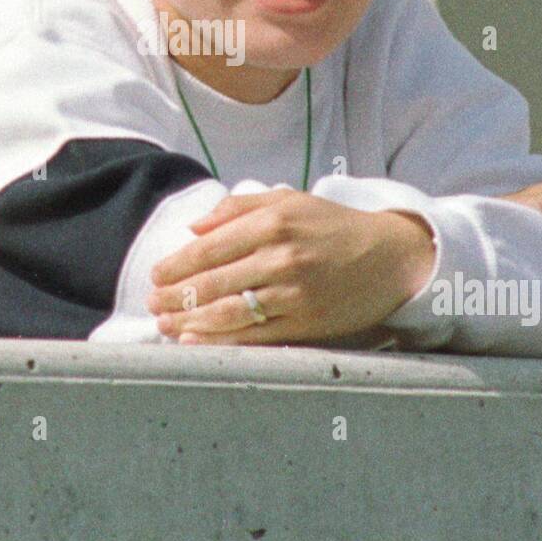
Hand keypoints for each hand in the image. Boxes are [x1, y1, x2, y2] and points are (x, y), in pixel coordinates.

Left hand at [145, 189, 435, 344]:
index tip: (156, 275)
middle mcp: (281, 257)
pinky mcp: (306, 324)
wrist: (390, 257)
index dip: (177, 265)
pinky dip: (219, 340)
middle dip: (175, 296)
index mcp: (273, 223)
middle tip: (152, 304)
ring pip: (228, 313)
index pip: (209, 248)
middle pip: (213, 283)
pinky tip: (194, 339)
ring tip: (164, 325)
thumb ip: (239, 208)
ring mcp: (294, 294)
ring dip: (189, 322)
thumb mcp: (288, 200)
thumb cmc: (333, 226)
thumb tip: (194, 228)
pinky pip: (254, 336)